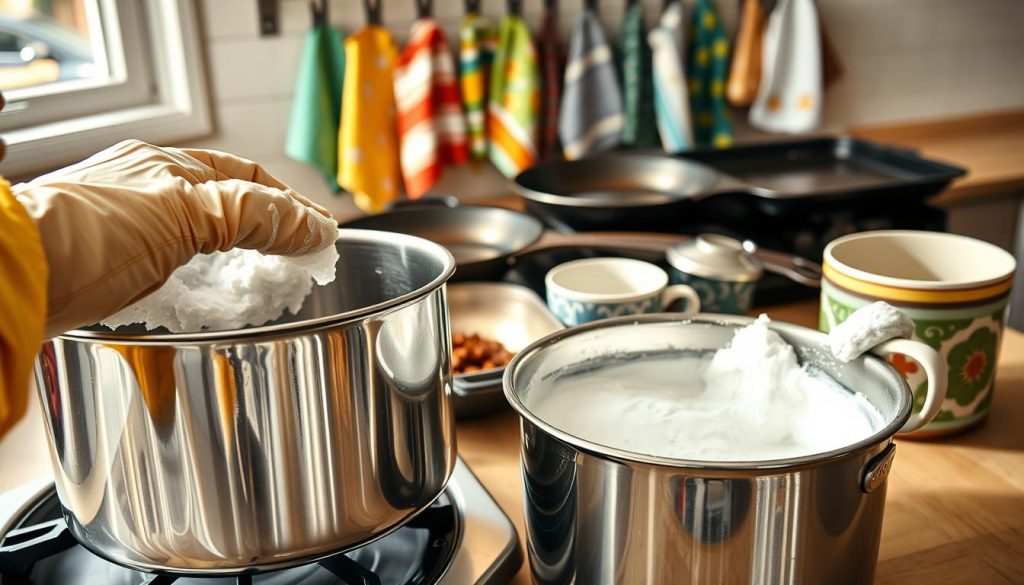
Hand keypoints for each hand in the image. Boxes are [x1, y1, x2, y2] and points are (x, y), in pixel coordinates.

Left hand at [13, 140, 336, 336]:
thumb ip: (252, 215)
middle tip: (301, 262)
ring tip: (266, 282)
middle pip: (226, 207)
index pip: (249, 178)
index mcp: (167, 166)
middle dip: (269, 232)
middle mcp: (148, 190)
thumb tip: (314, 226)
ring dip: (237, 259)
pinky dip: (203, 281)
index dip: (291, 205)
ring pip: (200, 240)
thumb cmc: (86, 235)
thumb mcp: (183, 216)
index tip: (322, 235)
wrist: (11, 277)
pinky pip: (173, 270)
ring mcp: (128, 228)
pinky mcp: (110, 268)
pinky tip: (210, 297)